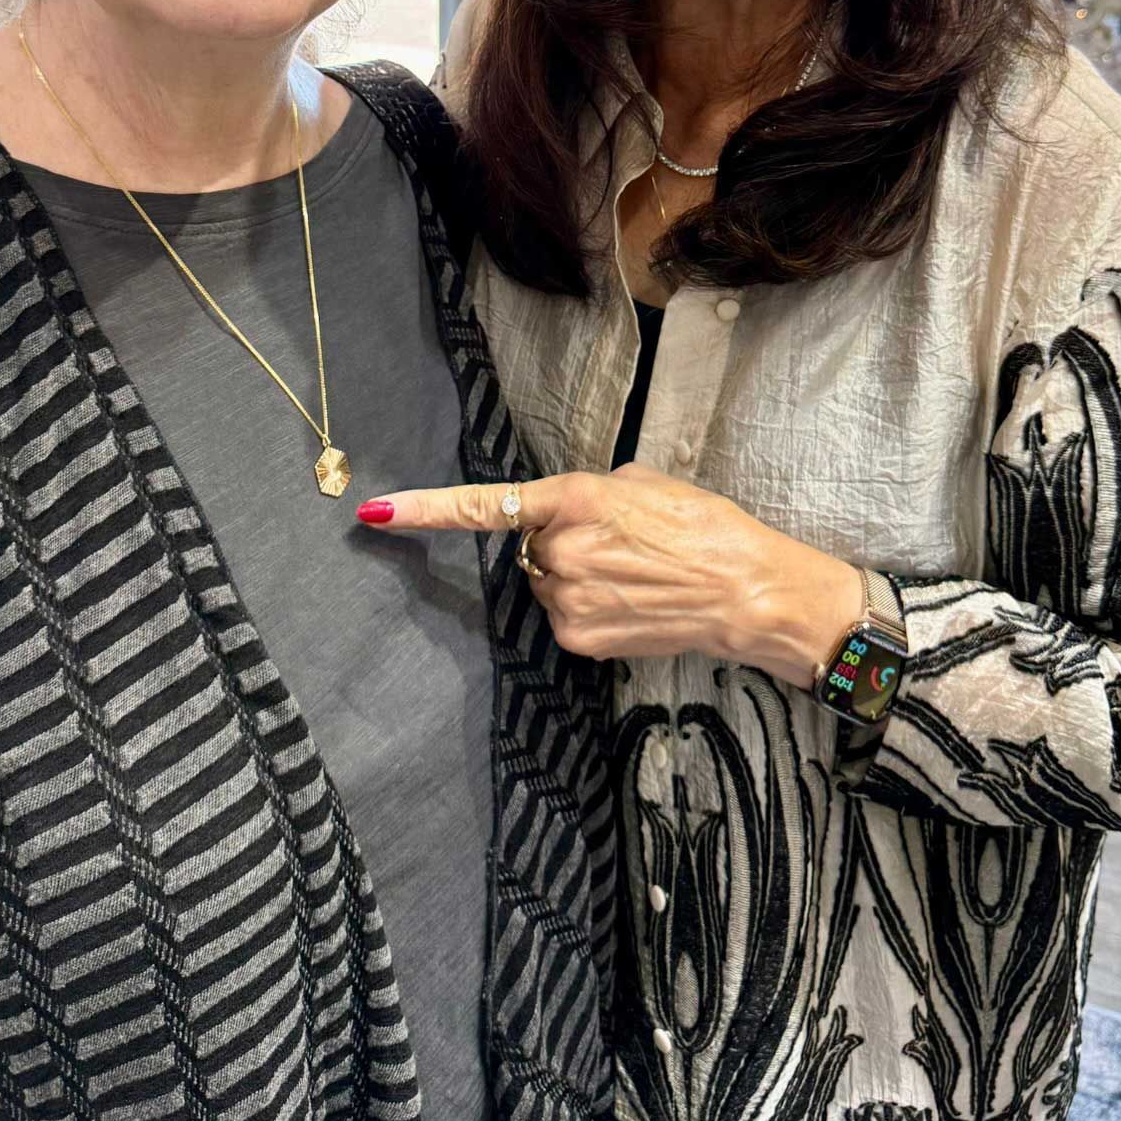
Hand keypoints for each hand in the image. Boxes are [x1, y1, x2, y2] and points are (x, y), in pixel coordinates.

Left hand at [358, 462, 863, 688]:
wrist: (744, 591)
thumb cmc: (703, 526)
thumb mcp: (643, 482)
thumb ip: (589, 492)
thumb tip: (568, 510)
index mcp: (574, 498)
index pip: (484, 505)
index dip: (425, 510)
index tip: (375, 511)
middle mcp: (559, 550)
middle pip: (528, 544)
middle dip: (558, 541)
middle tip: (618, 543)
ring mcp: (565, 599)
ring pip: (545, 581)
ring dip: (573, 575)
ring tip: (632, 574)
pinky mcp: (577, 638)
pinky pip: (561, 614)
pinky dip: (586, 607)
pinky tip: (629, 602)